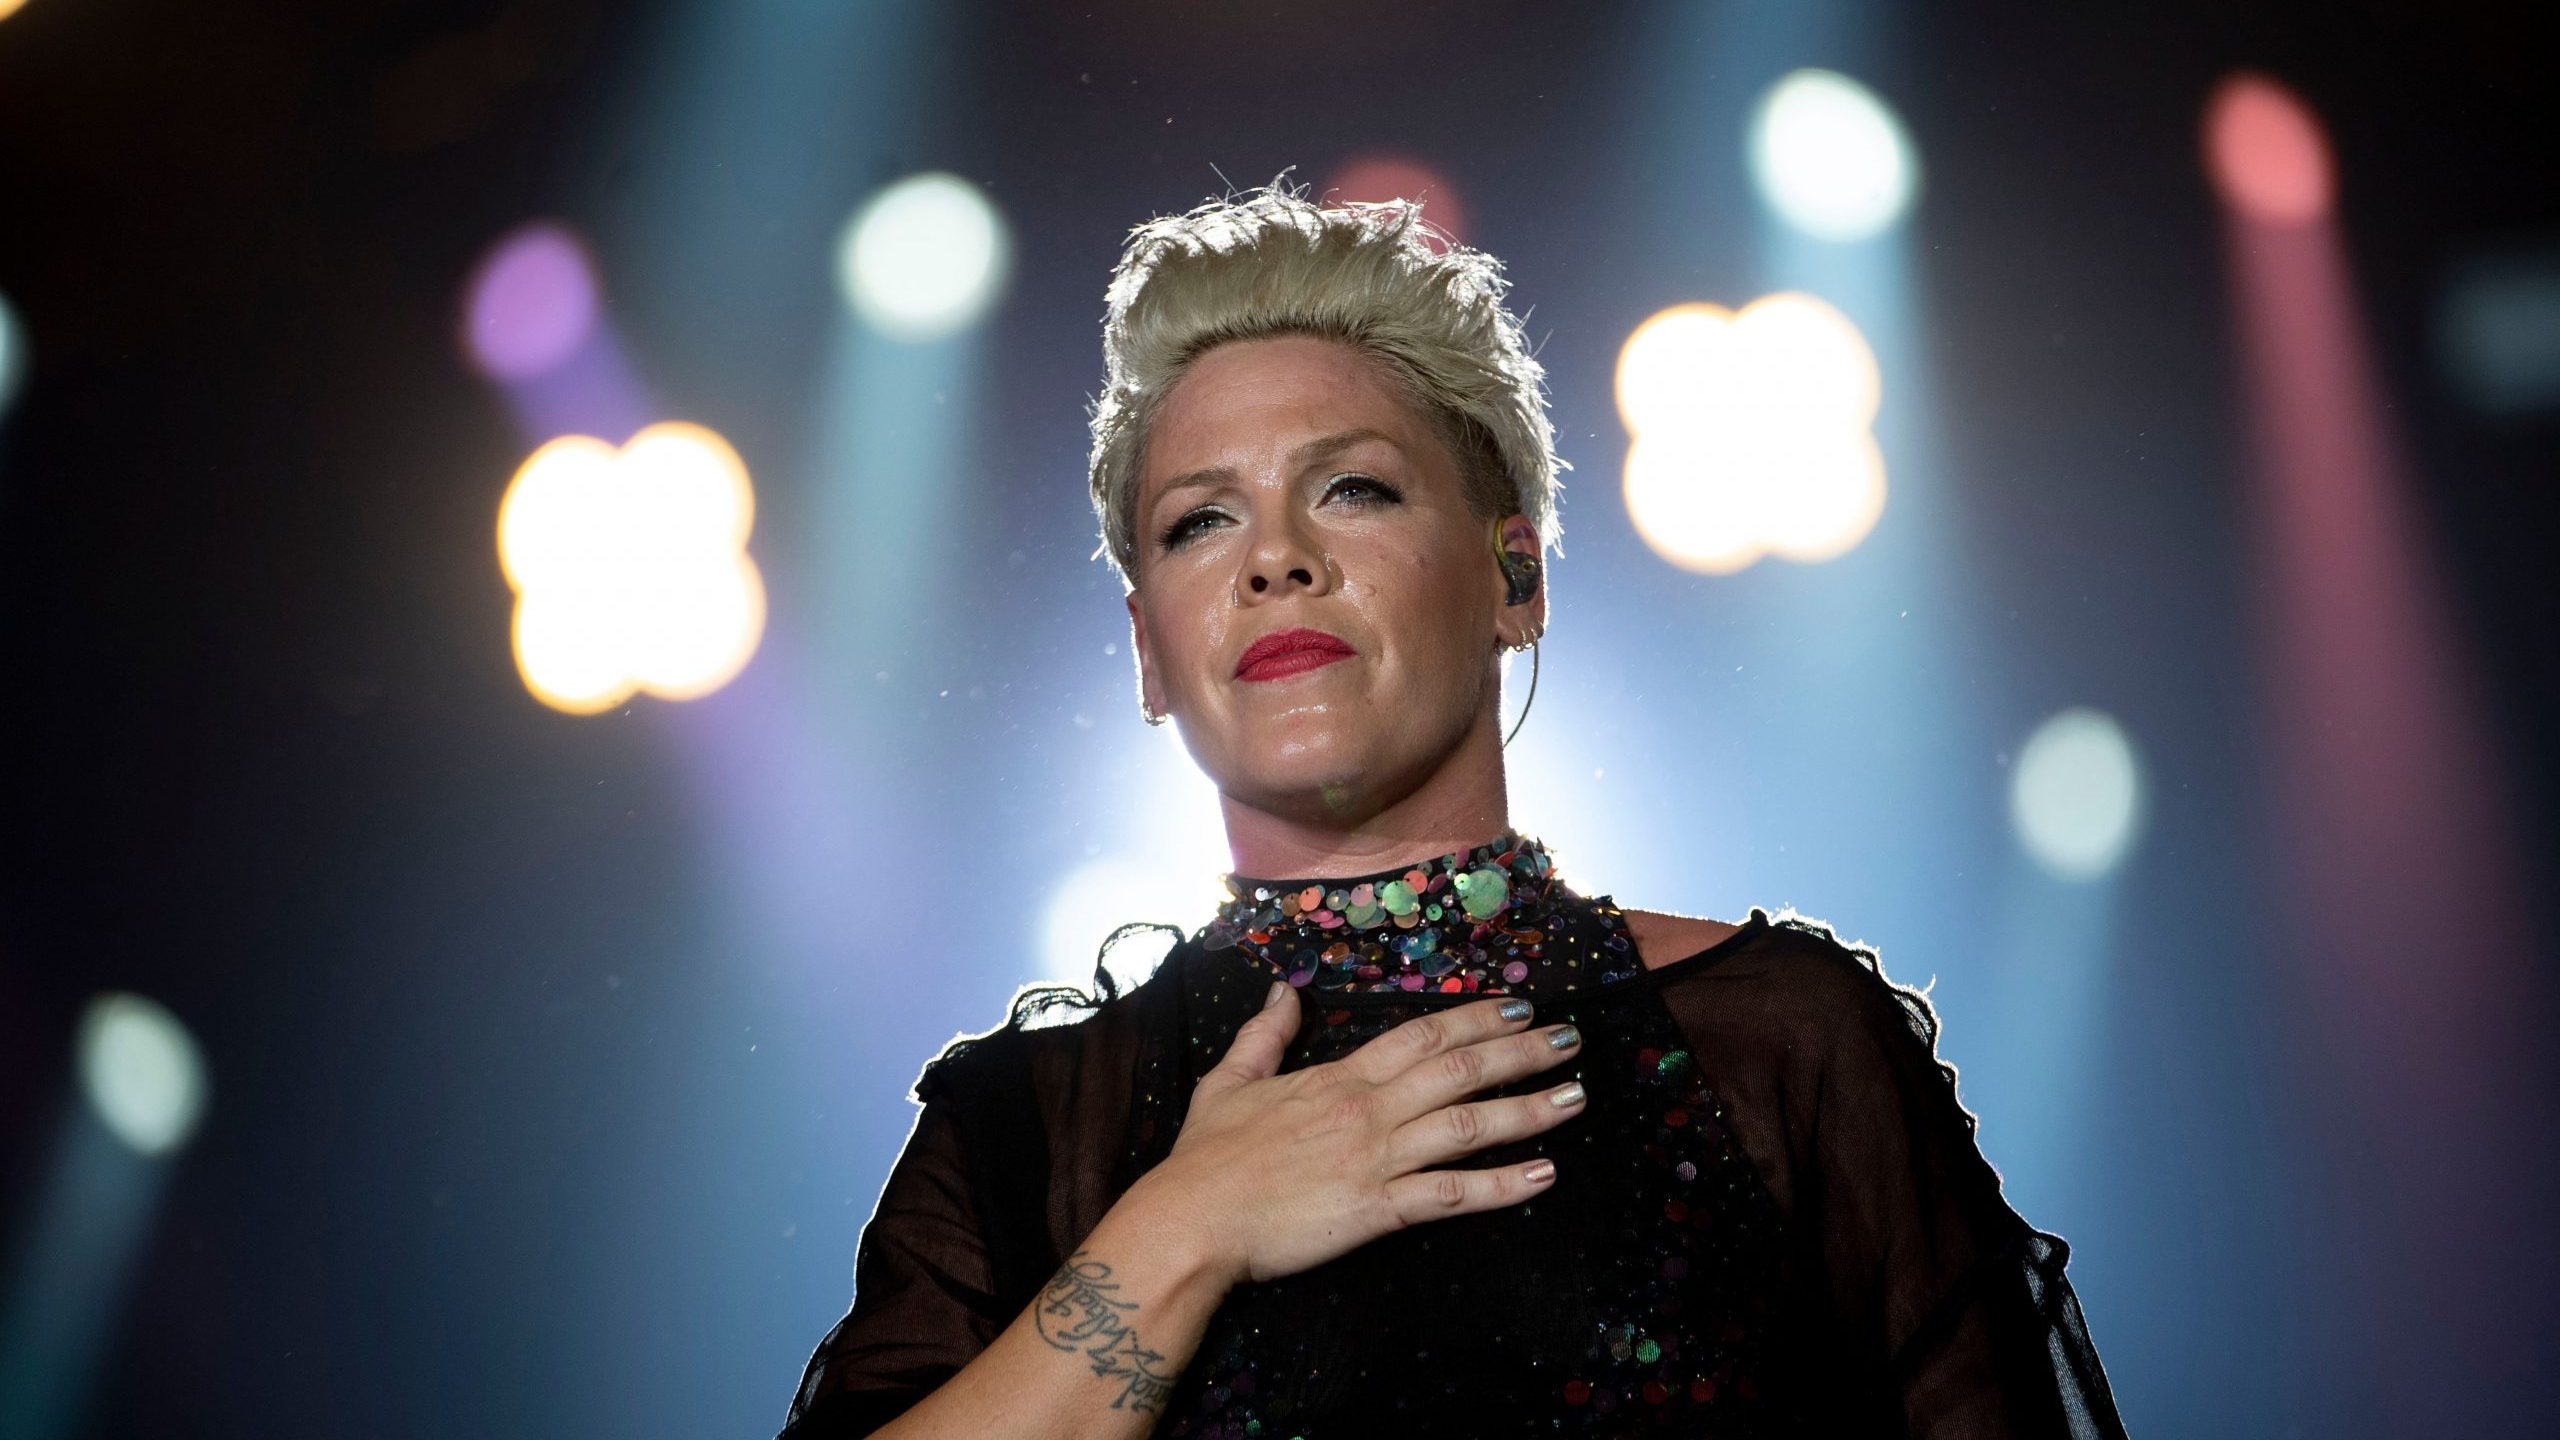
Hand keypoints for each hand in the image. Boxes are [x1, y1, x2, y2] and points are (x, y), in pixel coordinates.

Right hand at [1134, 982, 1588, 1288]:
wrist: (1190, 1220)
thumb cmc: (1206, 1156)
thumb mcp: (1230, 1081)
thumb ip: (1264, 1035)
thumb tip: (1282, 990)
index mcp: (1339, 1077)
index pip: (1422, 1036)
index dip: (1475, 1019)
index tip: (1519, 1007)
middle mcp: (1368, 1109)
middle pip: (1459, 1069)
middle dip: (1520, 1051)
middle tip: (1571, 1039)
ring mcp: (1376, 1158)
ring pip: (1467, 1125)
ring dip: (1528, 1110)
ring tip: (1575, 1098)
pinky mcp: (1377, 1209)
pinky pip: (1451, 1195)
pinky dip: (1502, 1187)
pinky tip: (1543, 1177)